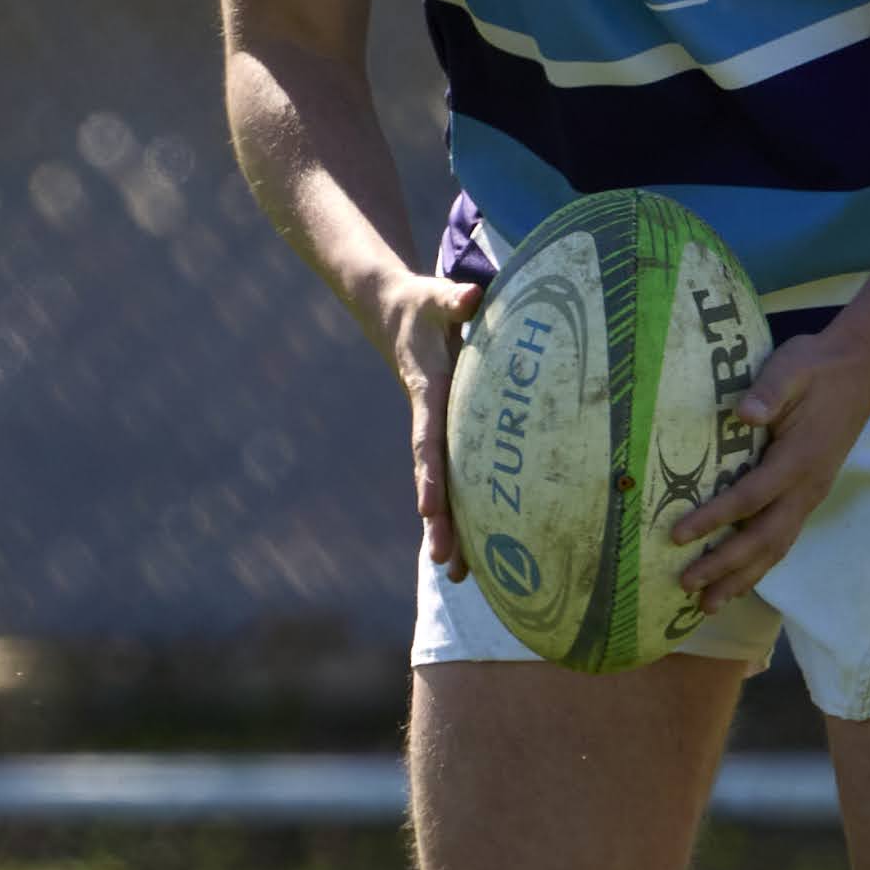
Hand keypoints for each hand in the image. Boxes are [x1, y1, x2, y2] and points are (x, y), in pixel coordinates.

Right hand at [368, 269, 481, 577]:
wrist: (395, 315)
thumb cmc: (422, 305)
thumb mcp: (436, 296)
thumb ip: (454, 297)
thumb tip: (472, 293)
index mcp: (428, 393)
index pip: (428, 439)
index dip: (430, 473)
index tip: (430, 507)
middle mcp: (428, 421)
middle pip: (433, 478)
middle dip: (438, 522)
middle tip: (448, 563)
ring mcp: (434, 433)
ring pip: (441, 488)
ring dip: (448, 529)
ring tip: (461, 576)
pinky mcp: (445, 436)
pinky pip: (452, 479)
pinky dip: (458, 512)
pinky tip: (473, 549)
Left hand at [666, 322, 869, 610]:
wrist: (861, 368)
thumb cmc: (818, 367)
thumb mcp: (791, 368)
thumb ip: (768, 392)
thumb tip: (743, 414)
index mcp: (798, 459)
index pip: (751, 498)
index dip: (714, 519)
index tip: (678, 536)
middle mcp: (807, 487)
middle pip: (764, 538)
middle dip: (725, 566)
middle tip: (687, 586)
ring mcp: (812, 494)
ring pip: (777, 547)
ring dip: (743, 578)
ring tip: (710, 604)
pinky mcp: (811, 494)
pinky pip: (785, 538)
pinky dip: (760, 564)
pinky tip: (740, 579)